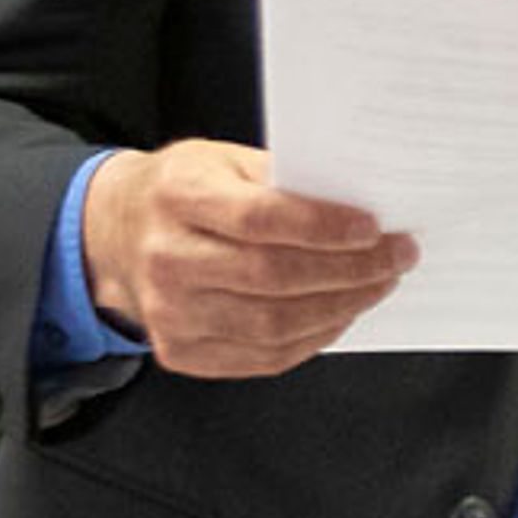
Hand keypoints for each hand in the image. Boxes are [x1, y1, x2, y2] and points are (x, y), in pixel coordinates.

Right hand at [81, 139, 413, 377]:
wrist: (121, 234)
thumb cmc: (185, 192)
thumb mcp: (224, 161)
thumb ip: (284, 179)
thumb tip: (361, 204)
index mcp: (177, 198)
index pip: (259, 219)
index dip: (323, 227)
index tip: (374, 228)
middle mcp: (166, 260)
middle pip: (272, 278)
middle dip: (350, 271)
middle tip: (396, 258)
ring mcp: (169, 313)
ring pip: (273, 325)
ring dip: (341, 307)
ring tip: (378, 286)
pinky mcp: (180, 351)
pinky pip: (263, 357)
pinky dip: (314, 338)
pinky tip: (341, 313)